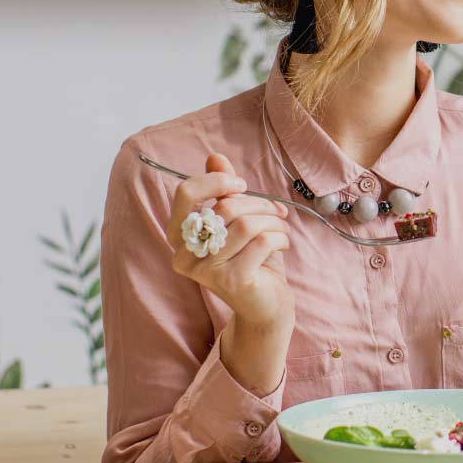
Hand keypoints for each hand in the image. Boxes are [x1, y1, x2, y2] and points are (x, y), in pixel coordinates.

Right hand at [165, 152, 293, 327]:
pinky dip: (280, 237)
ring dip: (273, 221)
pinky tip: (283, 244)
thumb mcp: (236, 220)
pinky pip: (262, 242)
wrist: (265, 305)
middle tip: (277, 211)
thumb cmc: (250, 258)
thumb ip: (223, 191)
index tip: (242, 185)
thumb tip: (216, 157)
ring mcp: (206, 270)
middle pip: (224, 208)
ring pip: (246, 224)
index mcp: (179, 235)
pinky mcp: (231, 281)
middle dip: (259, 204)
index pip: (186, 194)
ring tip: (281, 228)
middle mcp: (184, 254)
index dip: (217, 182)